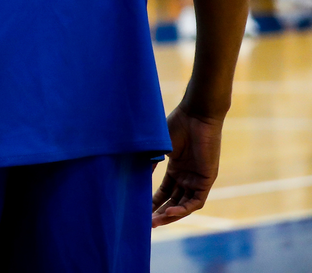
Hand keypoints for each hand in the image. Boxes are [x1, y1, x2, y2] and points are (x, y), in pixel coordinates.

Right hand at [152, 106, 223, 226]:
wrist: (196, 115)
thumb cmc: (177, 125)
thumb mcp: (159, 148)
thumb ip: (150, 163)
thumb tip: (132, 176)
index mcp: (176, 169)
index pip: (165, 192)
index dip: (154, 202)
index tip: (141, 212)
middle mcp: (187, 176)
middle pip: (174, 201)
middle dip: (160, 213)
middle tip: (146, 223)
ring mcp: (197, 179)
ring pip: (184, 205)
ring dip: (170, 214)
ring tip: (155, 221)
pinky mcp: (206, 180)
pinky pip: (195, 201)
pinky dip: (183, 209)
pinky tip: (169, 212)